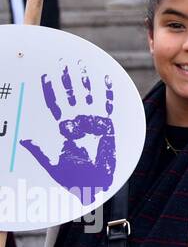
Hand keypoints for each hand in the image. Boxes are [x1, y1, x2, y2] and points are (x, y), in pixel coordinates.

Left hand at [20, 65, 116, 205]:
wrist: (94, 184)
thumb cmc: (74, 177)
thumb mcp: (50, 164)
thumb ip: (38, 151)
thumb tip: (21, 140)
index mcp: (62, 128)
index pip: (55, 104)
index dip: (50, 90)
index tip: (44, 76)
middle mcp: (78, 121)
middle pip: (71, 95)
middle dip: (68, 79)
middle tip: (63, 62)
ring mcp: (93, 122)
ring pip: (88, 96)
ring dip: (86, 81)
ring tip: (82, 65)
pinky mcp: (107, 125)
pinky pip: (107, 106)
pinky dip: (107, 93)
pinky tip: (106, 80)